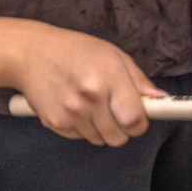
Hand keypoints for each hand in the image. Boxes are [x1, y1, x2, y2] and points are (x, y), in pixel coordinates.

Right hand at [2, 23, 165, 146]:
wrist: (32, 54)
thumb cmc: (76, 50)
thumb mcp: (114, 55)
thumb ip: (139, 80)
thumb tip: (159, 99)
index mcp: (109, 78)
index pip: (135, 118)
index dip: (141, 123)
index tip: (142, 119)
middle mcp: (89, 98)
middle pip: (119, 137)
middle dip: (123, 127)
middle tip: (118, 110)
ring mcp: (70, 113)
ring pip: (101, 140)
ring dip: (103, 128)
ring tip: (94, 103)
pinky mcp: (54, 123)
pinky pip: (81, 138)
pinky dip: (84, 127)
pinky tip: (78, 107)